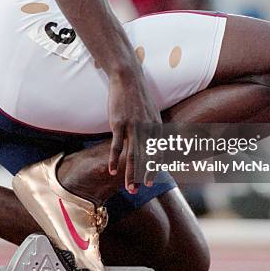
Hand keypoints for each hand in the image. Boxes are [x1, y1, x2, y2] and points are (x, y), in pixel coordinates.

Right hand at [108, 69, 161, 193]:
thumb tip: (154, 139)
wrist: (128, 79)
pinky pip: (117, 145)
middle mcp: (148, 129)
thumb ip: (153, 127)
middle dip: (142, 177)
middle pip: (145, 158)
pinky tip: (112, 169)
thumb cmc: (138, 96)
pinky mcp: (119, 123)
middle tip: (138, 191)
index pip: (157, 154)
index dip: (154, 169)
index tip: (150, 182)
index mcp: (157, 127)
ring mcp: (133, 127)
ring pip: (132, 156)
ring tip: (128, 187)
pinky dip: (114, 159)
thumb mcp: (152, 111)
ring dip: (130, 174)